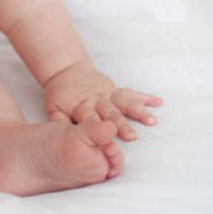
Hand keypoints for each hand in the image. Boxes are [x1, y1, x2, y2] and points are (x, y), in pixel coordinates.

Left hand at [44, 61, 161, 140]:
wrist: (65, 71)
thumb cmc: (60, 96)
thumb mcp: (53, 108)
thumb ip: (59, 122)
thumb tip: (64, 137)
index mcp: (80, 106)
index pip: (91, 121)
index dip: (100, 131)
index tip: (109, 143)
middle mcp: (96, 100)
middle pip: (110, 113)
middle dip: (122, 124)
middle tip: (133, 137)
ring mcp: (107, 93)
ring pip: (124, 102)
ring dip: (138, 111)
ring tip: (152, 121)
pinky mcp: (114, 88)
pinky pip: (131, 92)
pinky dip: (145, 97)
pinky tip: (159, 101)